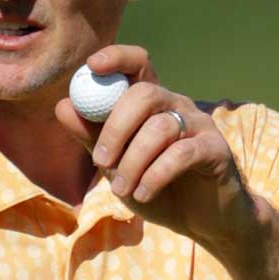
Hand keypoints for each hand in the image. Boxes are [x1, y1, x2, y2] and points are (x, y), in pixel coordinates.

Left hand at [54, 44, 257, 248]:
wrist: (201, 222)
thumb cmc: (155, 187)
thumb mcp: (116, 165)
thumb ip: (91, 136)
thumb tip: (63, 106)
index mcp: (151, 102)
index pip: (137, 64)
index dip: (117, 58)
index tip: (92, 65)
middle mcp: (176, 105)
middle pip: (145, 94)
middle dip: (116, 128)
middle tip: (100, 161)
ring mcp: (199, 125)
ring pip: (160, 128)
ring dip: (133, 162)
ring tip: (122, 190)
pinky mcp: (215, 150)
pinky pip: (182, 153)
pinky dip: (156, 175)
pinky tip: (143, 195)